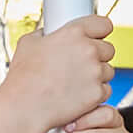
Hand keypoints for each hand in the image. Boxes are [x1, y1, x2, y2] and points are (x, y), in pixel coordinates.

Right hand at [0, 12, 119, 132]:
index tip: (97, 37)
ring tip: (75, 83)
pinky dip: (95, 93)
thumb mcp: (28, 44)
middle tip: (81, 65)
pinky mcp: (98, 93)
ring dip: (97, 76)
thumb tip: (48, 33)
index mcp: (74, 33)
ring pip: (108, 71)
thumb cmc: (23, 77)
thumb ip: (44, 34)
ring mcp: (95, 72)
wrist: (24, 107)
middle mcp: (88, 50)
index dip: (100, 32)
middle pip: (109, 49)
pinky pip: (105, 90)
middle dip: (98, 56)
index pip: (103, 24)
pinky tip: (77, 96)